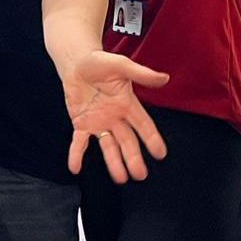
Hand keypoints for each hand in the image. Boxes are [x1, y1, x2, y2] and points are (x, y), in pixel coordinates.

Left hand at [62, 50, 169, 182]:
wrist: (75, 62)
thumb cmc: (99, 62)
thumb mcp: (120, 65)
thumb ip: (140, 73)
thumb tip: (164, 78)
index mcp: (127, 104)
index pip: (143, 125)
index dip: (152, 139)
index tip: (161, 154)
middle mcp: (115, 117)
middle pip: (127, 141)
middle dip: (133, 158)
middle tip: (140, 175)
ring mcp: (98, 122)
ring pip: (108, 146)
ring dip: (113, 162)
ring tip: (121, 178)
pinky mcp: (80, 124)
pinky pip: (79, 142)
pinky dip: (76, 155)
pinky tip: (75, 168)